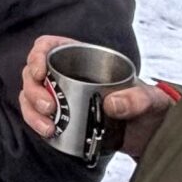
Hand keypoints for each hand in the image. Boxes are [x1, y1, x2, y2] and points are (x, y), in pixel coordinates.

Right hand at [18, 33, 174, 162]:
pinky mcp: (60, 117)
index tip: (40, 71)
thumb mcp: (151, 100)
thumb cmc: (151, 108)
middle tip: (49, 108)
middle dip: (34, 90)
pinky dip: (36, 123)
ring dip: (32, 110)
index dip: (38, 55)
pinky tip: (48, 132)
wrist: (150, 134)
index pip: (49, 46)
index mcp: (85, 58)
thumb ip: (137, 99)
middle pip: (33, 73)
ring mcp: (61, 96)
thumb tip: (111, 104)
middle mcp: (67, 74)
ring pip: (30, 95)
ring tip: (48, 126)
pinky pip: (37, 115)